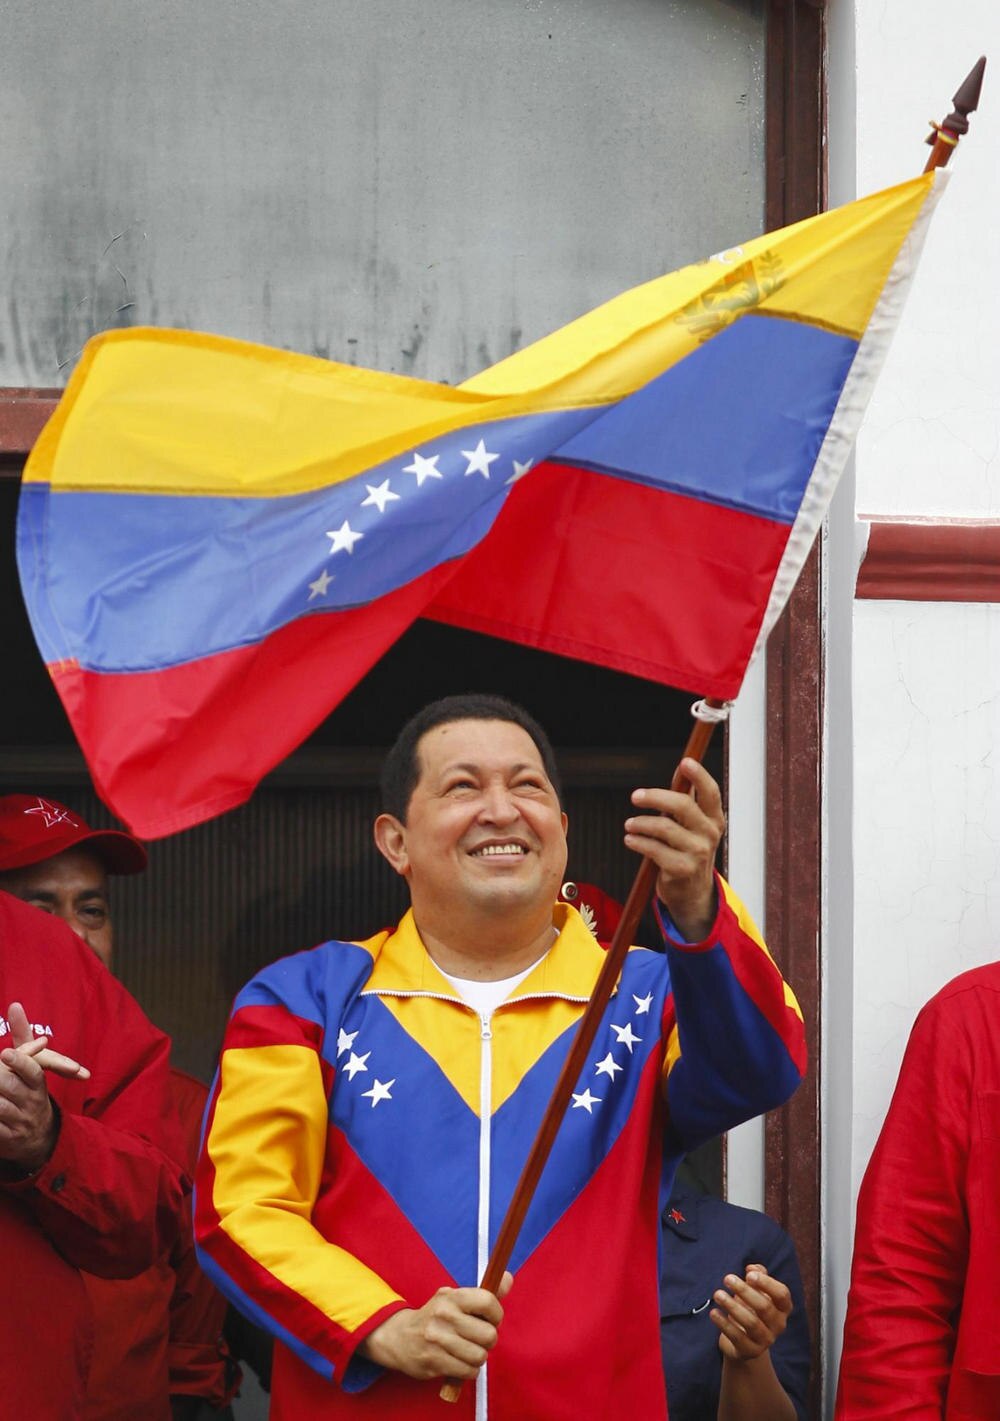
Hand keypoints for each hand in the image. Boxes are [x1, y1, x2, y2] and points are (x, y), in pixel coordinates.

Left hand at [0, 1002, 73, 1169]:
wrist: (40, 1138)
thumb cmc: (29, 1091)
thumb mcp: (31, 1064)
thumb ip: (22, 1035)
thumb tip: (14, 1005)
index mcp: (38, 1083)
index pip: (32, 1071)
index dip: (19, 1062)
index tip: (5, 1053)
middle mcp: (32, 1103)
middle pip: (10, 1087)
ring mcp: (20, 1123)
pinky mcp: (8, 1140)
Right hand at [361, 1271, 512, 1379]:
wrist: (399, 1338)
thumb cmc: (436, 1317)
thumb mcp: (455, 1299)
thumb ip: (484, 1292)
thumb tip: (509, 1278)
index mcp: (451, 1296)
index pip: (487, 1301)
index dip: (496, 1314)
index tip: (491, 1319)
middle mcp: (444, 1315)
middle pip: (488, 1335)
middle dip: (488, 1340)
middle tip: (477, 1338)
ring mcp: (437, 1340)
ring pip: (480, 1356)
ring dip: (478, 1357)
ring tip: (467, 1351)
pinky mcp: (433, 1362)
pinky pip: (468, 1372)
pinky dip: (468, 1370)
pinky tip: (459, 1361)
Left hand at [624, 760, 724, 940]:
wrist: (692, 892)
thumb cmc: (688, 850)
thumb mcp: (693, 825)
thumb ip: (687, 798)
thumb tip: (681, 766)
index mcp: (714, 819)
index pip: (710, 792)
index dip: (699, 775)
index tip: (685, 762)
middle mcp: (710, 834)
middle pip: (683, 805)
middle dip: (655, 797)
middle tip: (635, 796)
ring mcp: (697, 853)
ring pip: (664, 827)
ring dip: (641, 823)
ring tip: (629, 825)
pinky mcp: (682, 869)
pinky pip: (654, 849)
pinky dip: (638, 842)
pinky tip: (630, 839)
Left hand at [711, 1264, 792, 1361]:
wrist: (744, 1342)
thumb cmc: (751, 1308)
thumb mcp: (756, 1290)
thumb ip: (757, 1275)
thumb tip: (752, 1268)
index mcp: (783, 1308)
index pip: (782, 1294)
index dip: (767, 1283)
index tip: (748, 1274)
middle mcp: (779, 1325)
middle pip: (764, 1307)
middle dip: (744, 1291)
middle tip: (727, 1278)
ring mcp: (766, 1340)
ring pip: (751, 1323)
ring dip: (732, 1306)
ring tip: (717, 1294)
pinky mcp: (751, 1351)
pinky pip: (738, 1337)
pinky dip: (724, 1324)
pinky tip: (713, 1312)